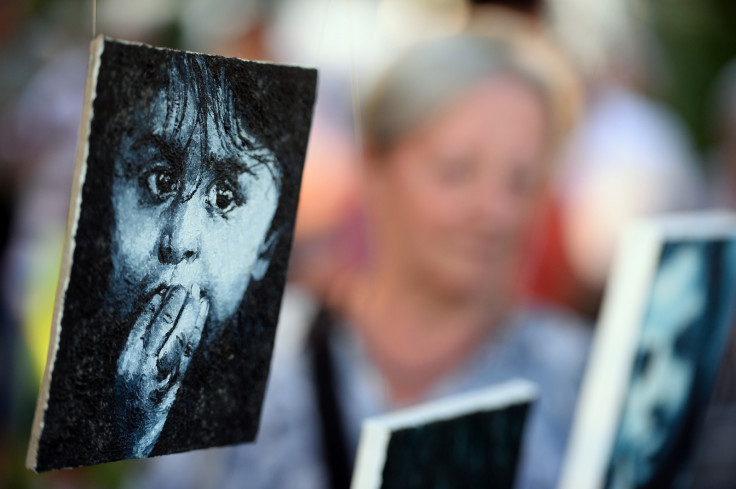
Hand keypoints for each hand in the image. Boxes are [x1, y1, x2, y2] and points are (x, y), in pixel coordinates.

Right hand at [114, 284, 207, 457]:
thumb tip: (156, 308)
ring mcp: (161, 376)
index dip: (155, 306)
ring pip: (179, 337)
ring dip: (190, 313)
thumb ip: (136, 345)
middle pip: (162, 328)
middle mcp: (142, 367)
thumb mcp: (122, 370)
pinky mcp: (176, 382)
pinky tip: (202, 312)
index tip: (164, 289)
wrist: (133, 435)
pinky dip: (196, 329)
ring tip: (197, 294)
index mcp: (124, 361)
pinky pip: (189, 351)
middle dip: (175, 305)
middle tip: (185, 285)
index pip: (141, 326)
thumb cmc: (126, 398)